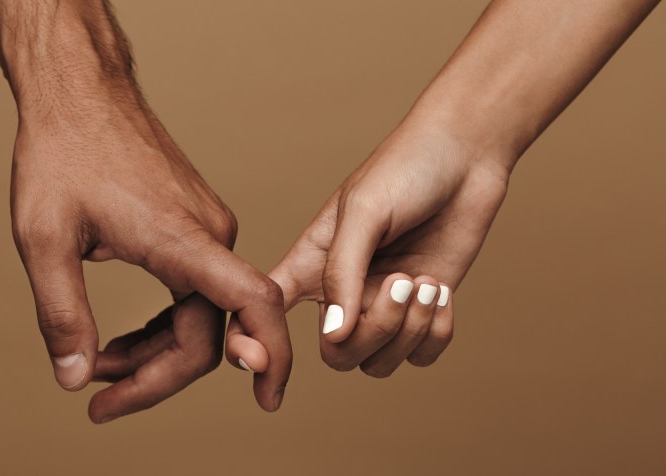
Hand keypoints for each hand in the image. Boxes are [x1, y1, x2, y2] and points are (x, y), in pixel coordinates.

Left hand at [11, 103, 290, 421]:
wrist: (80, 92)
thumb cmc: (63, 151)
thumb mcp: (43, 239)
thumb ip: (62, 314)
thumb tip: (74, 376)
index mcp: (181, 238)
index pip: (250, 304)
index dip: (271, 358)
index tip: (266, 402)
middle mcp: (208, 235)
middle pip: (207, 332)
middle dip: (156, 376)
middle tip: (100, 399)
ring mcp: (205, 228)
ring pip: (198, 315)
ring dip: (153, 352)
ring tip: (98, 366)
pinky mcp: (193, 225)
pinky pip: (191, 291)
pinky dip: (160, 323)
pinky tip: (121, 337)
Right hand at [256, 120, 508, 376]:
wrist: (467, 155)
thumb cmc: (405, 168)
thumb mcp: (364, 213)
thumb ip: (342, 273)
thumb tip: (333, 334)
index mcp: (312, 264)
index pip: (269, 310)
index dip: (254, 341)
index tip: (262, 360)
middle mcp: (345, 292)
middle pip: (338, 353)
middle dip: (374, 331)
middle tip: (402, 279)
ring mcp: (385, 303)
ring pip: (379, 361)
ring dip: (409, 330)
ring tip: (425, 282)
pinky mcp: (425, 309)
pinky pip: (421, 355)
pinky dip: (434, 334)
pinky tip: (441, 293)